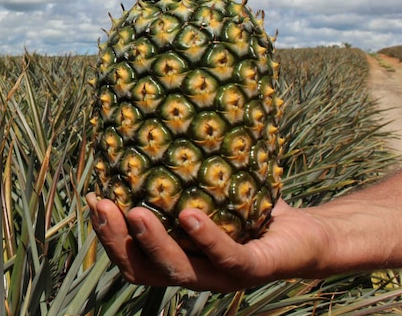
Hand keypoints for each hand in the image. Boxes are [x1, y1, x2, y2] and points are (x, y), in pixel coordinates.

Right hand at [86, 193, 332, 291]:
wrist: (311, 233)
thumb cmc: (252, 208)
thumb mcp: (210, 190)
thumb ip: (178, 177)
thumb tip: (142, 125)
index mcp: (179, 260)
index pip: (132, 257)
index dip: (107, 234)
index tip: (91, 199)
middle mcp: (197, 274)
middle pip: (144, 270)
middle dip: (117, 240)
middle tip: (101, 206)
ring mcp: (225, 277)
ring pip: (180, 271)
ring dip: (153, 243)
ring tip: (137, 212)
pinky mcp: (255, 271)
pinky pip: (227, 257)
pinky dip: (206, 238)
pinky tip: (189, 215)